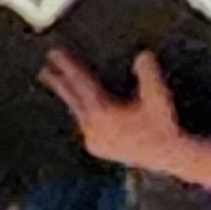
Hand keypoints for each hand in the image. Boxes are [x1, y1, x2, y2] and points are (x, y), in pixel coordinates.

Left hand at [41, 46, 179, 168]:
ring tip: (58, 84)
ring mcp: (93, 140)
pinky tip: (82, 108)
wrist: (166, 155)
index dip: (67, 66)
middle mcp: (93, 129)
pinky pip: (85, 126)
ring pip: (78, 113)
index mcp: (103, 114)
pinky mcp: (96, 148)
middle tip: (44, 69)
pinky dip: (82, 114)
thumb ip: (148, 73)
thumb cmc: (162, 124)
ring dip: (70, 98)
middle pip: (72, 99)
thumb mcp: (158, 96)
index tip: (54, 54)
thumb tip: (142, 54)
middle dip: (59, 82)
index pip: (81, 84)